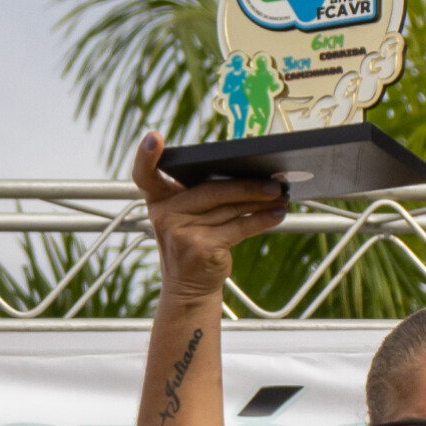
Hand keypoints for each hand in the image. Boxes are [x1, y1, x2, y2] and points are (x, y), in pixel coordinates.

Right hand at [134, 130, 286, 303]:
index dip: (146, 156)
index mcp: (158, 199)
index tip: (155, 137)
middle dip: (246, 185)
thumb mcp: (188, 217)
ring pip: (229, 208)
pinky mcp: (200, 247)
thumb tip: (252, 176)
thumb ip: (204, 195)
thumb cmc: (194, 243)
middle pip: (210, 190)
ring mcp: (180, 232)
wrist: (189, 288)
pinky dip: (261, 220)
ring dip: (260, 201)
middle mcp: (164, 214)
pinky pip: (238, 227)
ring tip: (281, 195)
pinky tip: (277, 214)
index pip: (144, 175)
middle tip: (275, 182)